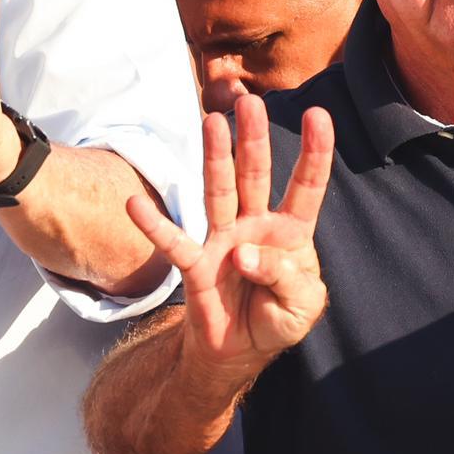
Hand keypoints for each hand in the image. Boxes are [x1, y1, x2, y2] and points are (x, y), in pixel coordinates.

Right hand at [125, 87, 336, 374]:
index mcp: (290, 233)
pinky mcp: (195, 264)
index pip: (306, 187)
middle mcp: (255, 226)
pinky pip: (173, 242)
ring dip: (215, 157)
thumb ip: (286, 278)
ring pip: (219, 190)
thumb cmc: (277, 321)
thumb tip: (244, 254)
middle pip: (255, 175)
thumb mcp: (301, 307)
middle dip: (253, 139)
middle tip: (250, 102)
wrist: (238, 352)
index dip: (315, 153)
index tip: (318, 115)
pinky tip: (135, 204)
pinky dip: (153, 224)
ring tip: (212, 121)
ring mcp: (223, 240)